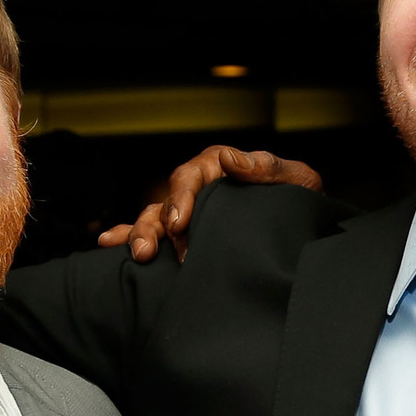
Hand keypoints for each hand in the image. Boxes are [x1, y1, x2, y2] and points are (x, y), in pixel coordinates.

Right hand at [98, 146, 321, 263]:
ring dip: (140, 235)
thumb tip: (230, 159)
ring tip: (137, 256)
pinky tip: (110, 244)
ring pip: (155, 220)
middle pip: (167, 202)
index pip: (191, 177)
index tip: (180, 224)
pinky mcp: (187, 236)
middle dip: (154, 227)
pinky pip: (154, 235)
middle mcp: (199, 189)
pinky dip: (128, 236)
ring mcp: (190, 213)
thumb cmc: (300, 197)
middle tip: (148, 251)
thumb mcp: (295, 179)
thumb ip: (266, 168)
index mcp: (219, 168)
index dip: (182, 198)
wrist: (305, 226)